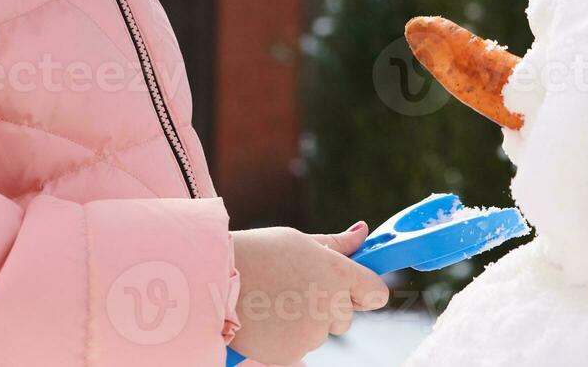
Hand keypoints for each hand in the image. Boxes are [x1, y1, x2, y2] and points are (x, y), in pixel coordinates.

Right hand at [225, 222, 389, 364]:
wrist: (211, 282)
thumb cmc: (256, 254)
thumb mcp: (298, 240)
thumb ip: (336, 244)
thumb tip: (363, 232)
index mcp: (336, 273)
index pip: (376, 292)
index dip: (366, 290)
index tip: (355, 288)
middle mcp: (329, 305)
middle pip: (346, 316)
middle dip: (328, 306)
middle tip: (295, 289)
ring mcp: (311, 334)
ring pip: (320, 333)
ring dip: (305, 323)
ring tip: (273, 302)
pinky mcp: (291, 355)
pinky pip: (298, 349)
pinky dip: (286, 339)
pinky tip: (266, 320)